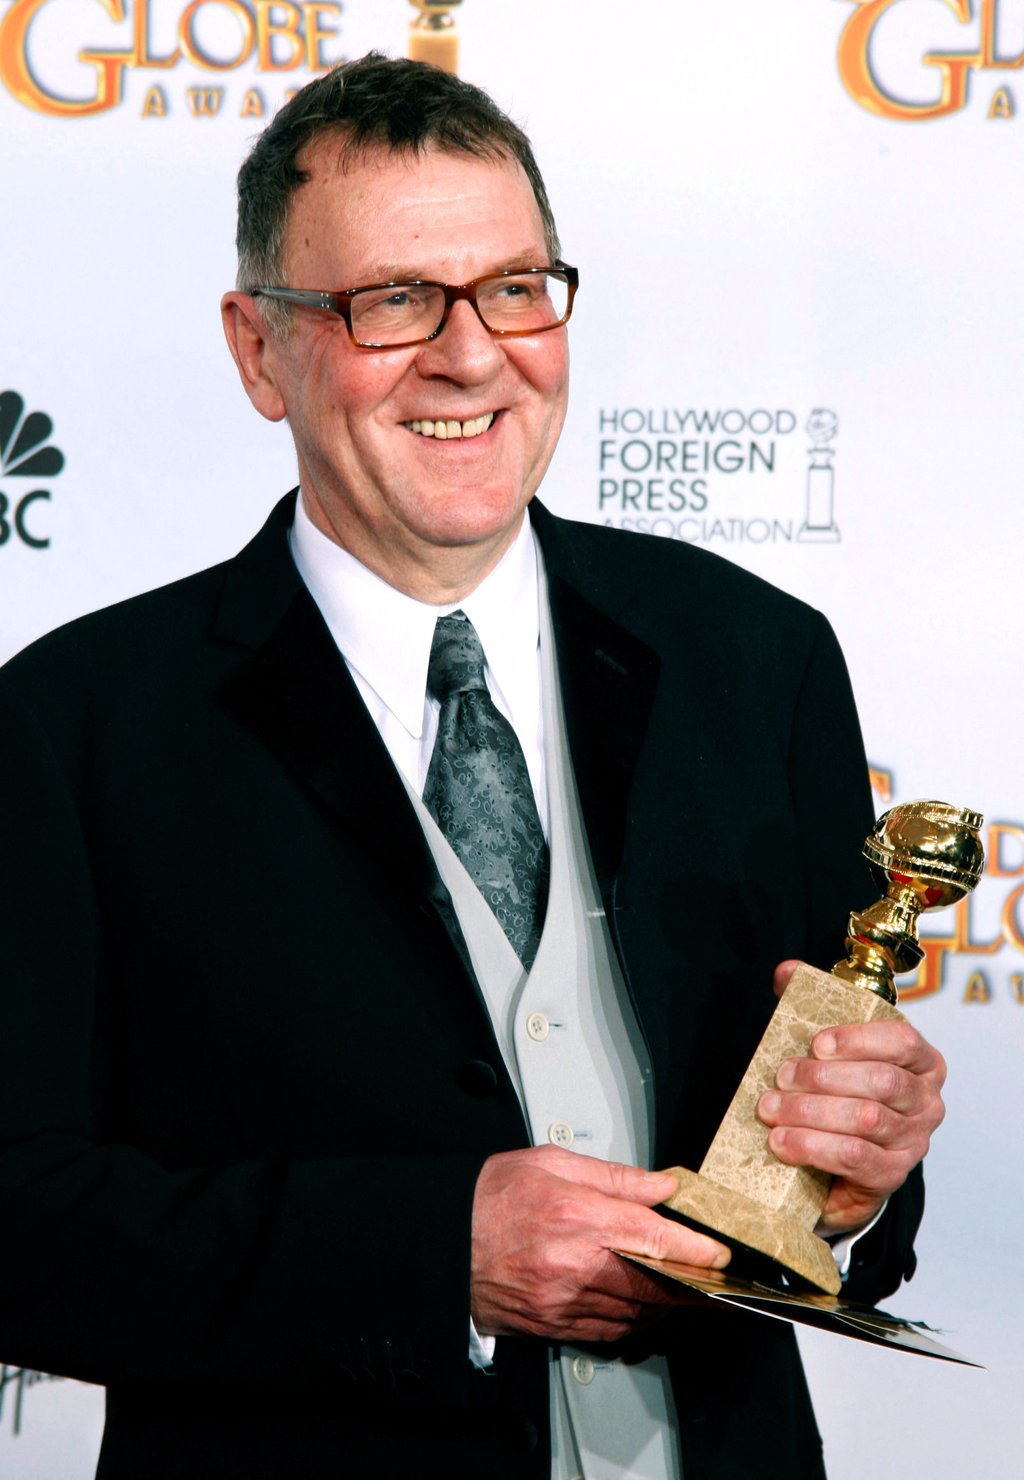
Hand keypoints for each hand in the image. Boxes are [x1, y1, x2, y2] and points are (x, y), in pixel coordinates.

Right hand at [470, 1145, 729, 1341]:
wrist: (443, 1241)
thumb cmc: (490, 1197)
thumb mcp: (552, 1162)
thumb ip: (614, 1176)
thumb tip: (660, 1184)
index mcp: (576, 1215)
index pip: (653, 1236)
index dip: (694, 1248)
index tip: (719, 1253)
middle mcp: (573, 1264)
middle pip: (652, 1283)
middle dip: (692, 1285)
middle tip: (718, 1282)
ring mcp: (563, 1301)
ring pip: (635, 1312)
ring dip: (665, 1304)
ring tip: (684, 1290)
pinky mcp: (552, 1326)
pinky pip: (608, 1331)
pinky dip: (633, 1321)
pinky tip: (643, 1307)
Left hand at [757, 960, 946, 1234]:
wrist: (838, 1160)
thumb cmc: (839, 1093)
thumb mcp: (826, 1048)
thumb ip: (808, 1003)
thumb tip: (786, 970)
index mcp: (920, 1060)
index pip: (901, 1040)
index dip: (858, 1039)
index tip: (817, 1043)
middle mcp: (926, 1100)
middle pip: (882, 1083)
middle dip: (823, 1078)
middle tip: (780, 1078)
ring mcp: (914, 1140)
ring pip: (866, 1120)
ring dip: (810, 1112)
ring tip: (771, 1108)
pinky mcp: (892, 1174)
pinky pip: (856, 1158)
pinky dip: (813, 1147)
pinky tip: (782, 1142)